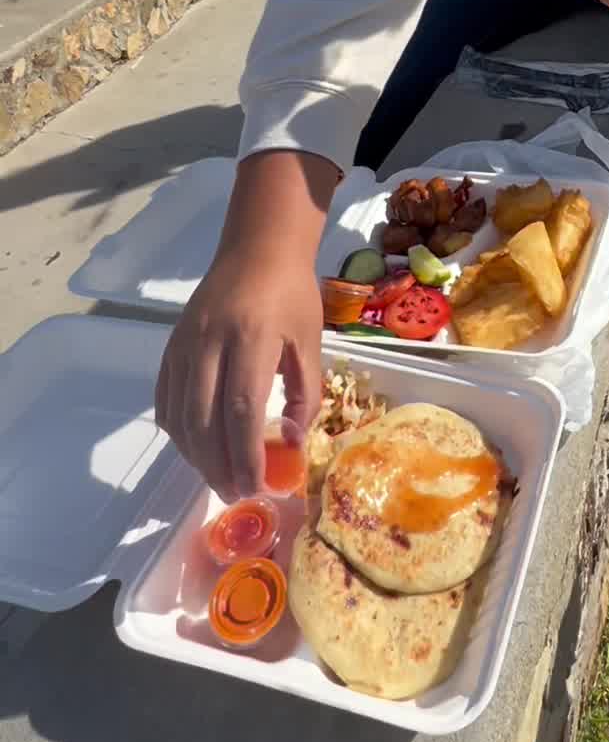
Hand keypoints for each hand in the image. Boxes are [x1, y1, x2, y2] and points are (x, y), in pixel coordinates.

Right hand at [155, 248, 323, 500]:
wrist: (257, 249)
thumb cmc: (291, 294)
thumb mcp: (310, 342)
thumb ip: (305, 394)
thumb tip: (291, 444)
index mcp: (251, 338)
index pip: (242, 409)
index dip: (246, 454)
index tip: (257, 485)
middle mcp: (210, 342)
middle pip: (204, 420)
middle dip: (218, 465)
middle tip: (236, 492)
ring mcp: (184, 344)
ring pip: (180, 415)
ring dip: (197, 456)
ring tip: (219, 477)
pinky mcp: (171, 346)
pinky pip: (166, 399)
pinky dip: (178, 431)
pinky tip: (196, 448)